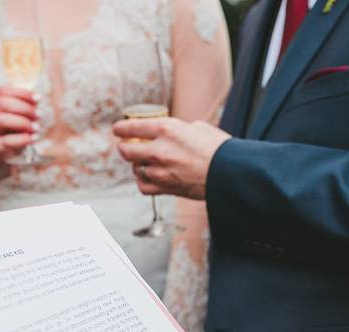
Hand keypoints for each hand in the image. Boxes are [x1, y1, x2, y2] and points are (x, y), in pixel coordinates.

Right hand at [0, 87, 39, 180]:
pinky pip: (5, 141)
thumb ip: (22, 110)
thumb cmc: (8, 137)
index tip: (38, 99)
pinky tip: (32, 139)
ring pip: (1, 119)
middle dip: (24, 108)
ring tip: (36, 128)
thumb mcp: (14, 121)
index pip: (2, 91)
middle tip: (39, 115)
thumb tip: (37, 101)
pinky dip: (21, 139)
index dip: (22, 93)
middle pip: (1, 103)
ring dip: (23, 122)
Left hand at [114, 118, 230, 200]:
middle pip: (126, 150)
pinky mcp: (166, 188)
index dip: (120, 129)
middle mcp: (159, 150)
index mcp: (167, 129)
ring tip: (144, 163)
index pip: (131, 128)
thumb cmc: (218, 148)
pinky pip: (143, 187)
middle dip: (124, 147)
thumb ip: (178, 129)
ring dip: (137, 165)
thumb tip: (169, 133)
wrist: (230, 173)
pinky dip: (143, 182)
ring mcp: (161, 171)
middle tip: (126, 146)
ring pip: (135, 169)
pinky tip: (149, 177)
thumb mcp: (198, 127)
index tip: (118, 130)